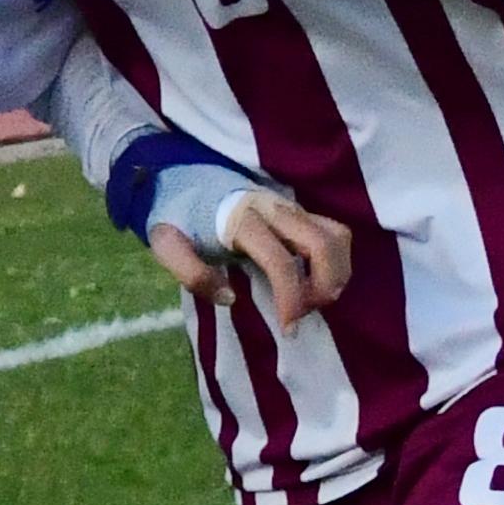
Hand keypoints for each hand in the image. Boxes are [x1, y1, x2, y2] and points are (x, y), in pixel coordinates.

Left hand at [148, 189, 352, 330]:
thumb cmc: (176, 216)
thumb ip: (191, 274)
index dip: (290, 298)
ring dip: (337, 272)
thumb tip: (229, 298)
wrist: (182, 176)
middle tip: (305, 314)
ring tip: (315, 299)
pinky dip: (337, 259)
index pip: (279, 261)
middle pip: (323, 243)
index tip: (288, 328)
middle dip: (325, 285)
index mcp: (242, 219)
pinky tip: (318, 280)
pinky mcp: (298, 209)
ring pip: (336, 234)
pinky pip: (334, 229)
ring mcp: (290, 206)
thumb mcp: (166, 245)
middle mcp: (274, 208)